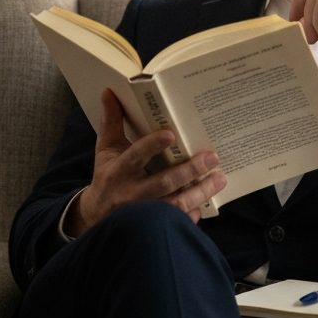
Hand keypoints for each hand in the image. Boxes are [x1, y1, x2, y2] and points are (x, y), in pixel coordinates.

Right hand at [66, 89, 227, 235]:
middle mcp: (131, 193)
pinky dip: (192, 214)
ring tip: (220, 179)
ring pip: (174, 204)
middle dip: (189, 170)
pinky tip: (207, 203)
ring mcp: (143, 213)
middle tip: (213, 157)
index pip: (135, 157)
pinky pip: (177, 221)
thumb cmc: (107, 175)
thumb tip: (110, 91)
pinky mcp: (153, 226)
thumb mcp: (106, 149)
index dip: (152, 146)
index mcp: (118, 171)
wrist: (96, 215)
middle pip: (163, 182)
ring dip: (199, 192)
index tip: (171, 134)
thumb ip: (111, 122)